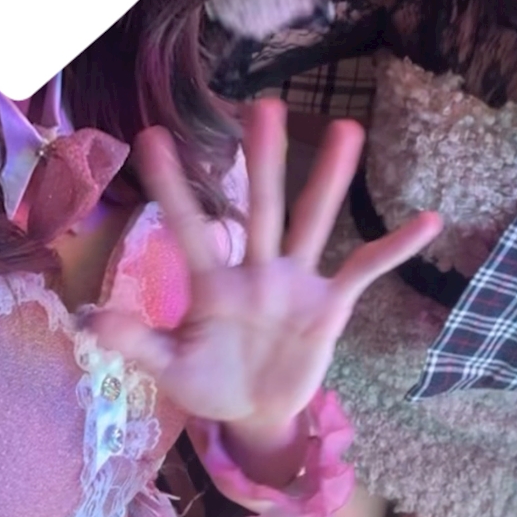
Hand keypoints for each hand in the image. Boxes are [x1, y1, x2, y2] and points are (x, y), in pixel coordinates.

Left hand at [89, 99, 440, 426]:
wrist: (255, 412)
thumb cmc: (210, 381)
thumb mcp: (171, 368)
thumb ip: (138, 342)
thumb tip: (90, 322)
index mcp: (213, 282)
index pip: (190, 225)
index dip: (172, 185)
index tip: (151, 136)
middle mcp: (256, 268)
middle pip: (261, 206)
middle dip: (263, 159)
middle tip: (264, 104)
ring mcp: (295, 282)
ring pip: (312, 221)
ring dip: (331, 179)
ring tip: (349, 129)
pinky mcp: (329, 306)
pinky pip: (364, 270)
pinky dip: (395, 247)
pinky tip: (426, 220)